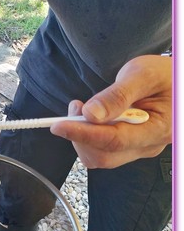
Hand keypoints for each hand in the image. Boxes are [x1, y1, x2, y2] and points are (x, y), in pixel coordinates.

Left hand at [50, 55, 171, 168]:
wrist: (176, 81)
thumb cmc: (165, 75)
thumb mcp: (143, 74)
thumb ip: (118, 94)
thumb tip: (91, 114)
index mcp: (159, 128)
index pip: (115, 140)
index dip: (83, 134)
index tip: (58, 125)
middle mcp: (149, 145)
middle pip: (104, 155)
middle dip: (80, 135)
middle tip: (76, 107)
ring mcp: (139, 148)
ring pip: (99, 156)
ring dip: (81, 136)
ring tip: (83, 109)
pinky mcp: (129, 146)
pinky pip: (101, 150)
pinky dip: (87, 136)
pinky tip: (89, 117)